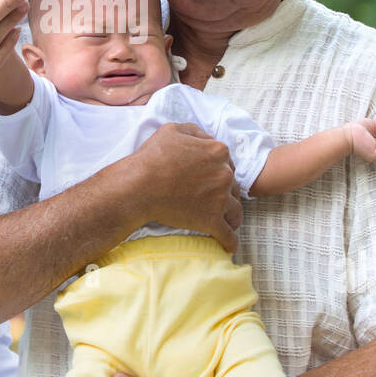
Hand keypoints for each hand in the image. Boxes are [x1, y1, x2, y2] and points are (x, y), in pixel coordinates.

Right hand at [126, 123, 242, 251]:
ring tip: (228, 221)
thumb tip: (207, 138)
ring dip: (233, 216)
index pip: (227, 161)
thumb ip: (195, 131)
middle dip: (227, 192)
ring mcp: (220, 199)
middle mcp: (224, 174)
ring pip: (236, 210)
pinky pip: (228, 235)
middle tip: (215, 199)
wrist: (140, 185)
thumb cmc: (152, 157)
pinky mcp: (211, 220)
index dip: (219, 169)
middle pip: (233, 185)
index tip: (211, 177)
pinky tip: (230, 246)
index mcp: (217, 152)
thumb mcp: (172, 130)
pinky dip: (230, 241)